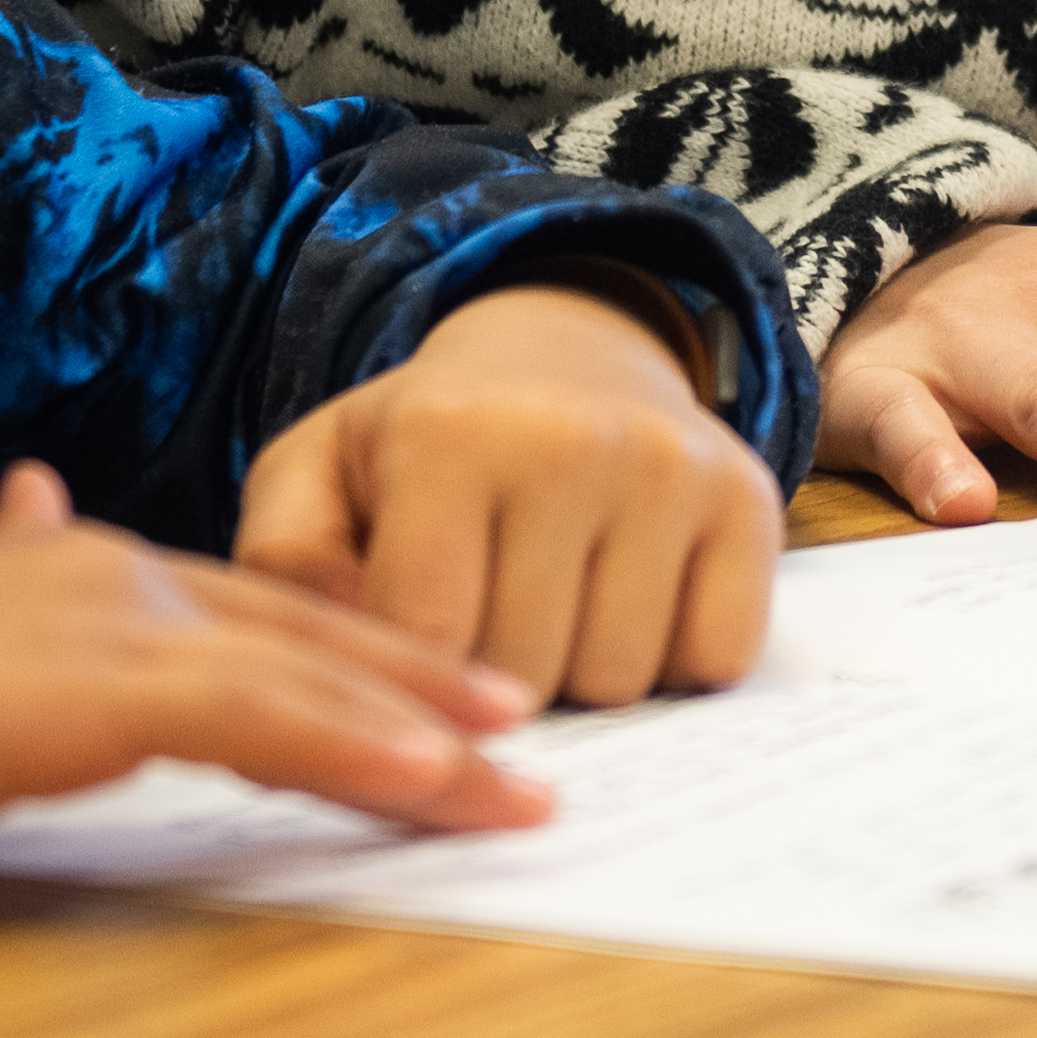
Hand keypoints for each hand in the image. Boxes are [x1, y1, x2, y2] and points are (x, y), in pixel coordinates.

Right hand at [0, 460, 544, 909]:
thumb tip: (41, 506)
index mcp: (62, 563)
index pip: (248, 609)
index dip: (353, 649)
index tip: (442, 696)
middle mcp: (97, 567)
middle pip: (304, 629)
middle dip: (424, 682)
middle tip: (523, 734)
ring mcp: (92, 619)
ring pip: (306, 672)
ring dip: (425, 731)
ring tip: (516, 784)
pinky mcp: (77, 689)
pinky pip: (257, 716)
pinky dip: (356, 746)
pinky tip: (428, 781)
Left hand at [234, 277, 780, 711]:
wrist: (564, 353)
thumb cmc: (424, 443)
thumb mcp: (318, 475)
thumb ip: (288, 565)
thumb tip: (334, 670)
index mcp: (448, 434)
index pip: (430, 644)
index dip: (413, 682)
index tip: (406, 659)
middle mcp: (572, 440)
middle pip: (530, 677)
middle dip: (498, 683)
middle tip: (488, 615)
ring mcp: (672, 467)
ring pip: (625, 681)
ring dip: (585, 676)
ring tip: (556, 601)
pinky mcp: (749, 497)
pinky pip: (717, 659)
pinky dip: (674, 659)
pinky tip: (631, 597)